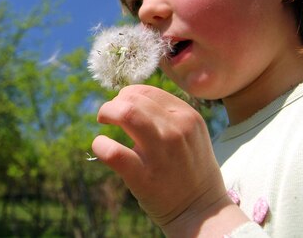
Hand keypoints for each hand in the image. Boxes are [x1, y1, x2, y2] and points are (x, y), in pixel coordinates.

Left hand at [92, 85, 246, 235]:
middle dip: (113, 104)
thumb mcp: (189, 134)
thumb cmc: (189, 169)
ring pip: (125, 113)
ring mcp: (161, 153)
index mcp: (188, 116)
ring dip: (106, 113)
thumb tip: (127, 99)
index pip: (147, 91)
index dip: (127, 95)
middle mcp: (177, 130)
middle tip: (108, 116)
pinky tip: (100, 146)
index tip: (121, 106)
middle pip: (132, 99)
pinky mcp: (143, 176)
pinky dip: (100, 145)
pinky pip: (112, 152)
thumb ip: (165, 114)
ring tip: (103, 122)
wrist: (202, 212)